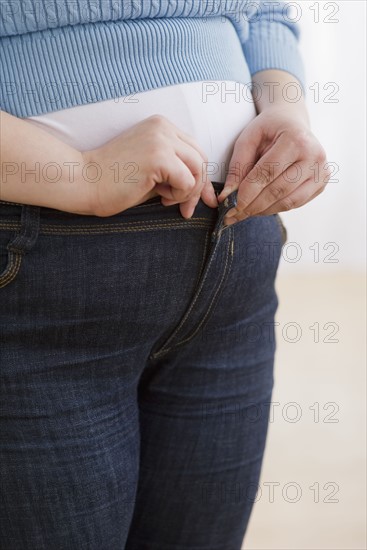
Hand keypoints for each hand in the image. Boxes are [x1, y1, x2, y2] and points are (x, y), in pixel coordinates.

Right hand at [84, 115, 216, 217]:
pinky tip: (160, 197)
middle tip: (184, 209)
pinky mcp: (159, 156)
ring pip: (198, 169)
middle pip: (201, 158)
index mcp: (160, 126)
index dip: (198, 178)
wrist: (83, 182)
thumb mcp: (150, 170)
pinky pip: (187, 181)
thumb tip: (202, 190)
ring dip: (187, 192)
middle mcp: (163, 127)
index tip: (195, 200)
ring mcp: (161, 139)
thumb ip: (174, 171)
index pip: (194, 151)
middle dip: (197, 188)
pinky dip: (179, 195)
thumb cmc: (112, 181)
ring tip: (165, 199)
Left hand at [217, 107, 330, 225]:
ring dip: (263, 211)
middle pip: (278, 190)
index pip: (267, 173)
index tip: (229, 205)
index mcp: (296, 139)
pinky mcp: (321, 184)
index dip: (247, 192)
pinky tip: (259, 208)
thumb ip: (237, 166)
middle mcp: (314, 156)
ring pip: (288, 202)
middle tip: (232, 215)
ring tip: (243, 213)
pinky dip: (275, 209)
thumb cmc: (269, 129)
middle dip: (252, 206)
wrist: (293, 121)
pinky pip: (295, 204)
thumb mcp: (249, 139)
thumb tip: (227, 196)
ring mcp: (322, 171)